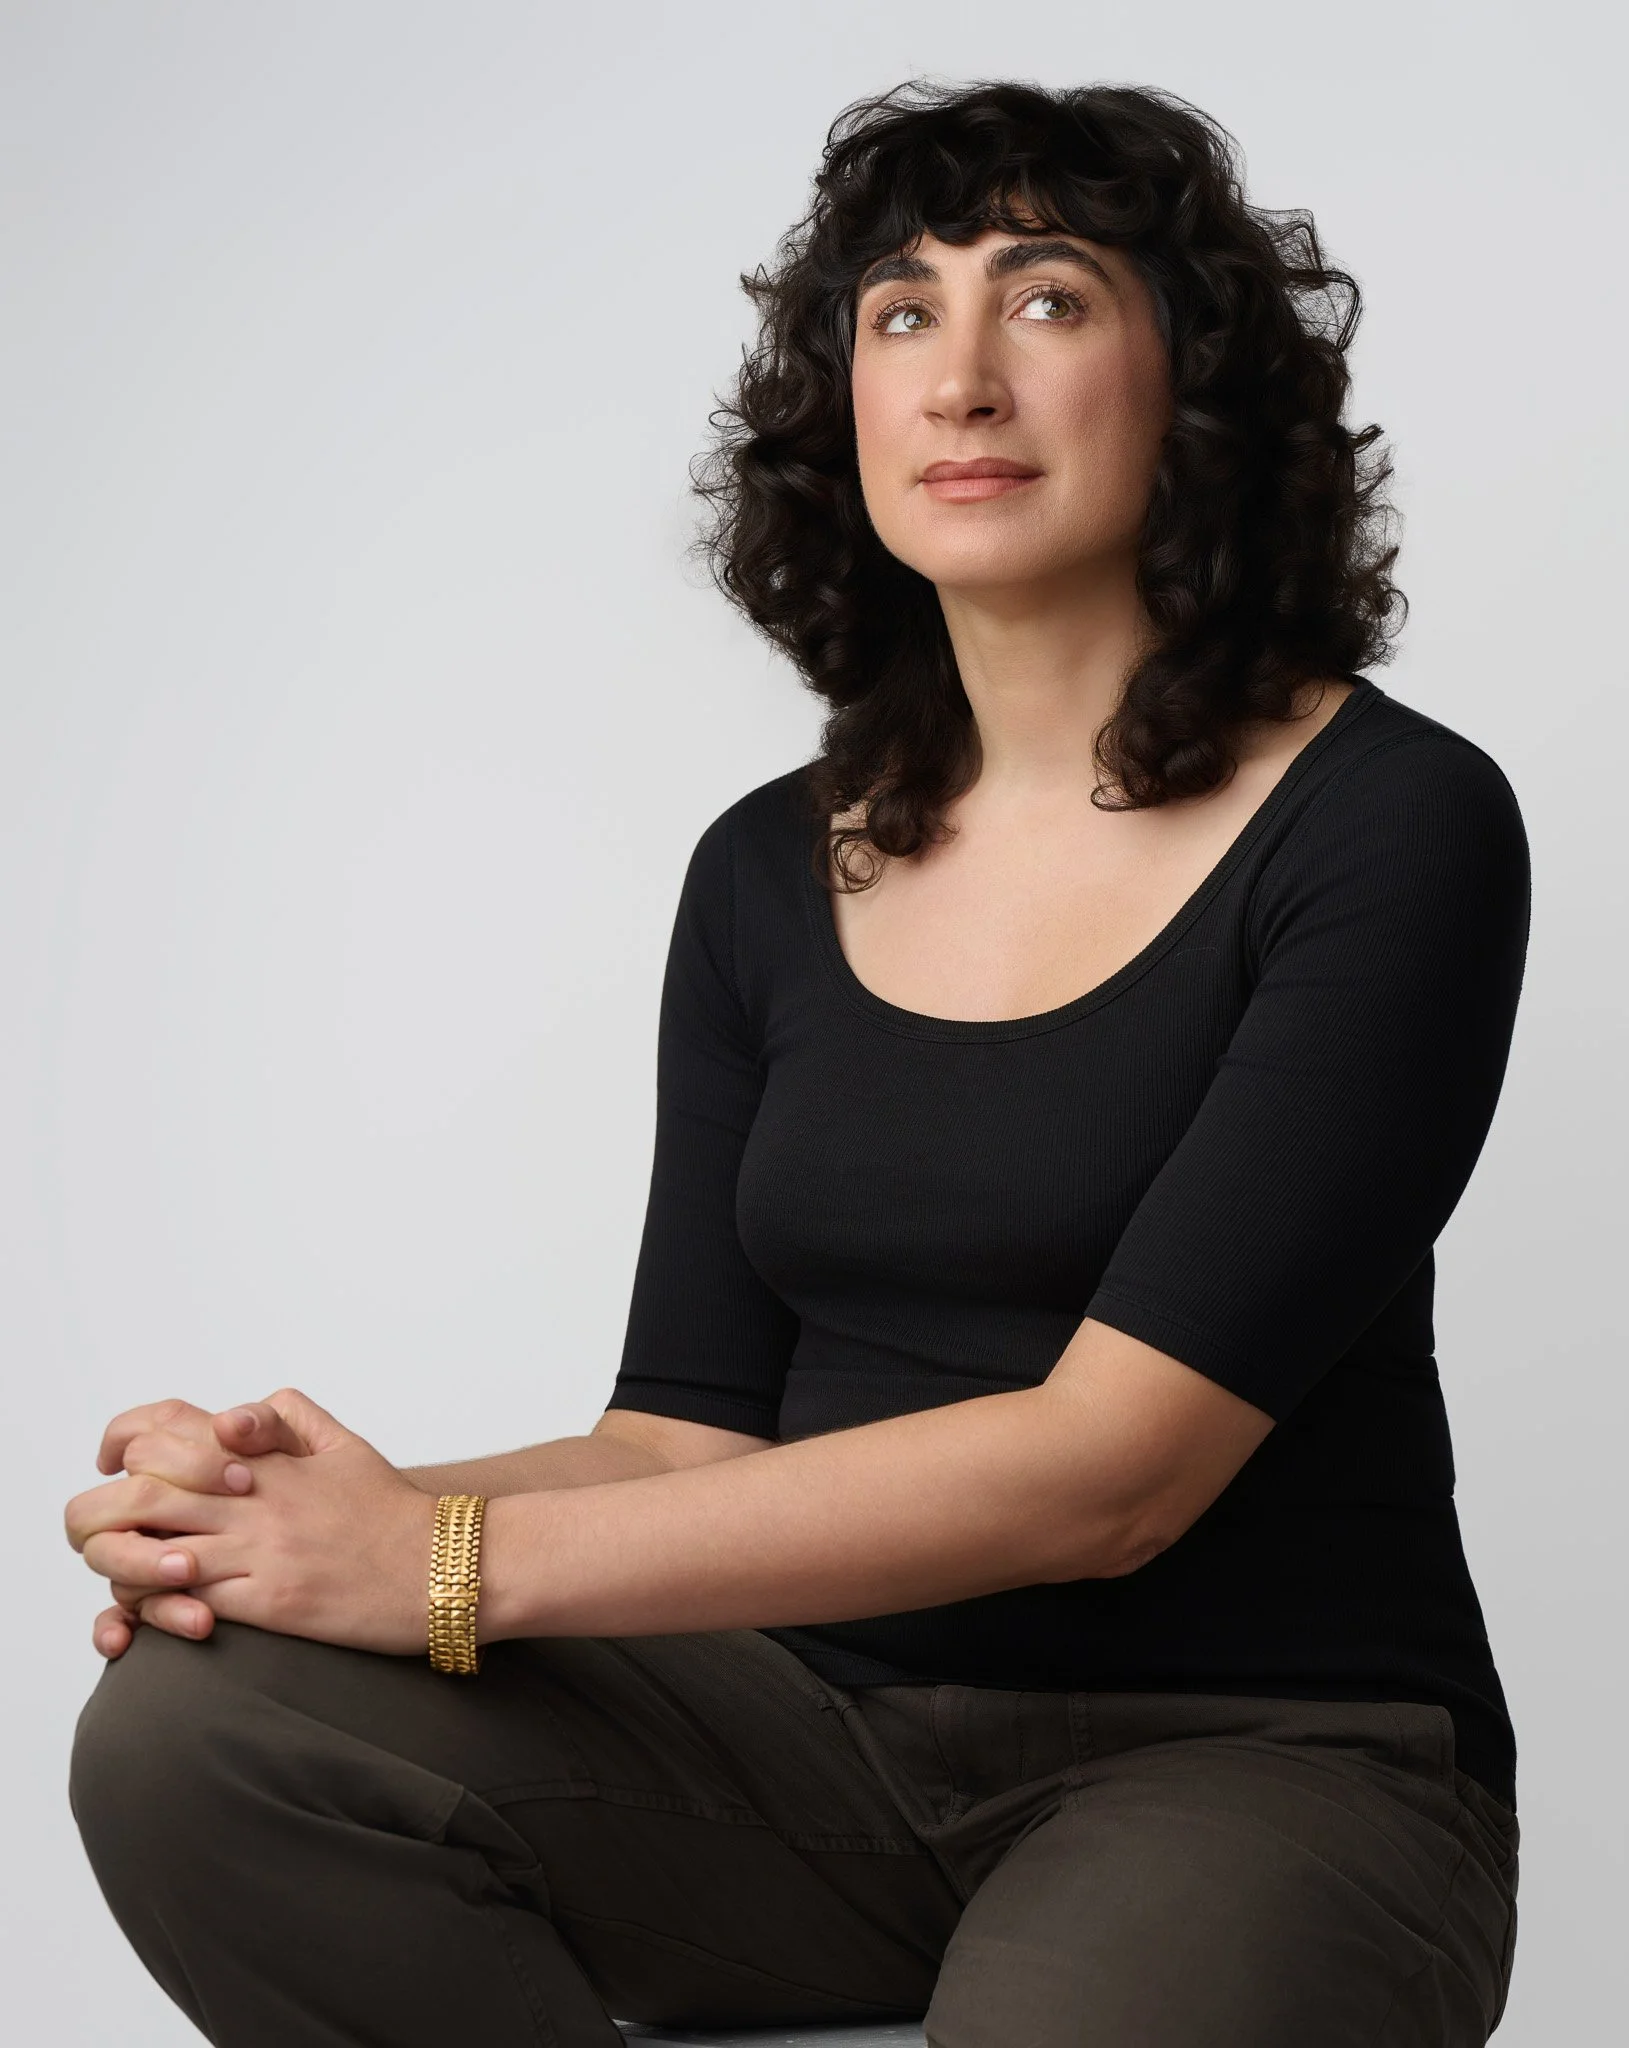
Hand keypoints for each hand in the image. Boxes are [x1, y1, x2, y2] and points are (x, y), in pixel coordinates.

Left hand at [66, 1389, 438, 1657]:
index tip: (115, 1463)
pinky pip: (187, 1602)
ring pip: (150, 1553)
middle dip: (100, 1511)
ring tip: (123, 1571)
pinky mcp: (271, 1602)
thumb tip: (243, 1412)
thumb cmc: (394, 1511)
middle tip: (99, 1527)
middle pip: (141, 1493)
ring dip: (120, 1563)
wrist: (444, 1566)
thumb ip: (291, 1417)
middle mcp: (256, 1498)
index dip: (123, 1444)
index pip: (166, 1432)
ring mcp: (260, 1550)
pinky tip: (161, 1605)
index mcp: (267, 1456)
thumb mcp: (345, 1445)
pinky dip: (157, 1605)